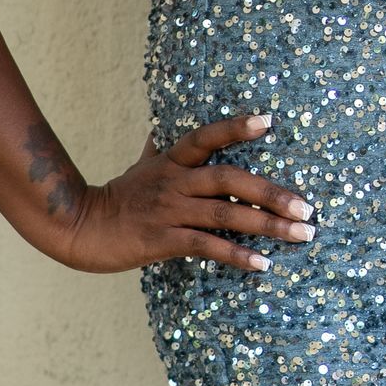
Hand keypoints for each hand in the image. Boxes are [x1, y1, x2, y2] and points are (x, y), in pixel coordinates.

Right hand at [60, 112, 315, 273]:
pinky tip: (263, 264)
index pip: (206, 137)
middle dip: (272, 192)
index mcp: (172, 161)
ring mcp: (168, 211)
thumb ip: (158, 149)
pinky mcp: (162, 241)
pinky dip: (237, 255)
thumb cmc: (118, 198)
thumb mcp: (140, 167)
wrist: (78, 228)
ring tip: (301, 235)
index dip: (235, 128)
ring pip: (226, 215)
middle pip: (229, 179)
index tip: (269, 121)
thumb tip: (159, 129)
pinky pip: (206, 246)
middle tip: (307, 208)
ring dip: (268, 226)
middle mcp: (174, 182)